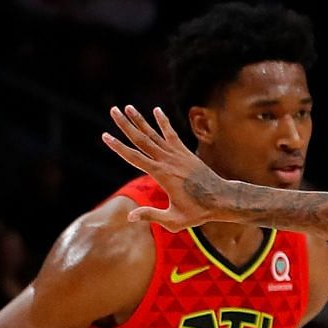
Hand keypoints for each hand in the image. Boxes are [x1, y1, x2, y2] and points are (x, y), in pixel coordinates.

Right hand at [102, 106, 237, 232]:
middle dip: (125, 125)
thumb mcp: (175, 220)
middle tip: (112, 110)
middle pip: (141, 139)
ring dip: (140, 120)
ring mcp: (177, 155)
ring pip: (154, 134)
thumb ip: (152, 216)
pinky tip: (156, 110)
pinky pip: (172, 134)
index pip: (134, 158)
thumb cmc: (199, 212)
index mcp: (161, 175)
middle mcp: (167, 161)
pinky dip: (163, 122)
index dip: (118, 147)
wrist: (222, 199)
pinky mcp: (186, 153)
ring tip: (127, 106)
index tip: (105, 136)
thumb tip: (130, 216)